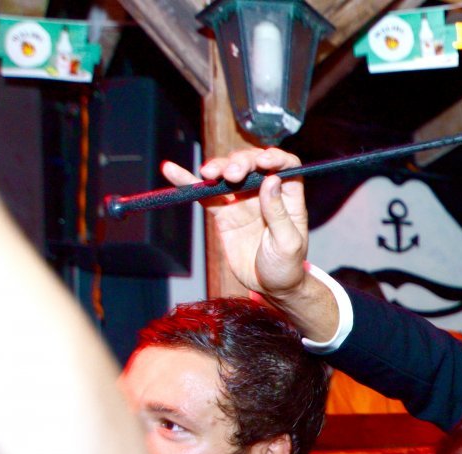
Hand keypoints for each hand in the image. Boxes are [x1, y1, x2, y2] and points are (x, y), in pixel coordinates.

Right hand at [161, 148, 307, 298]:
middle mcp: (265, 192)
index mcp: (288, 196)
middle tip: (231, 174)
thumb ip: (278, 212)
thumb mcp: (288, 242)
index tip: (262, 161)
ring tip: (208, 174)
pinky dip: (188, 182)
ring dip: (217, 168)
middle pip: (252, 164)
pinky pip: (206, 194)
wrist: (269, 287)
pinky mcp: (223, 212)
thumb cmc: (286, 266)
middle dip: (240, 162)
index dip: (275, 157)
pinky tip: (172, 170)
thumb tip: (271, 180)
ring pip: (228, 174)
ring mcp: (243, 200)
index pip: (285, 165)